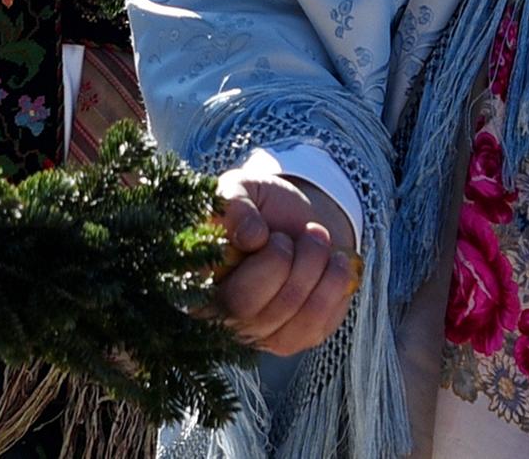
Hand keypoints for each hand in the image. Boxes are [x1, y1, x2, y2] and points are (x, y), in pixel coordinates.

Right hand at [208, 166, 360, 354]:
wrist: (298, 222)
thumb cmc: (261, 207)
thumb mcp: (241, 188)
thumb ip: (233, 202)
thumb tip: (250, 237)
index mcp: (194, 282)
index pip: (213, 291)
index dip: (253, 263)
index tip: (265, 233)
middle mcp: (218, 317)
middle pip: (249, 309)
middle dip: (288, 262)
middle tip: (302, 233)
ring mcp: (256, 335)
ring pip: (289, 315)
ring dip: (316, 267)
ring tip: (318, 238)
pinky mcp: (293, 340)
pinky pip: (317, 323)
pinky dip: (334, 285)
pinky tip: (334, 262)